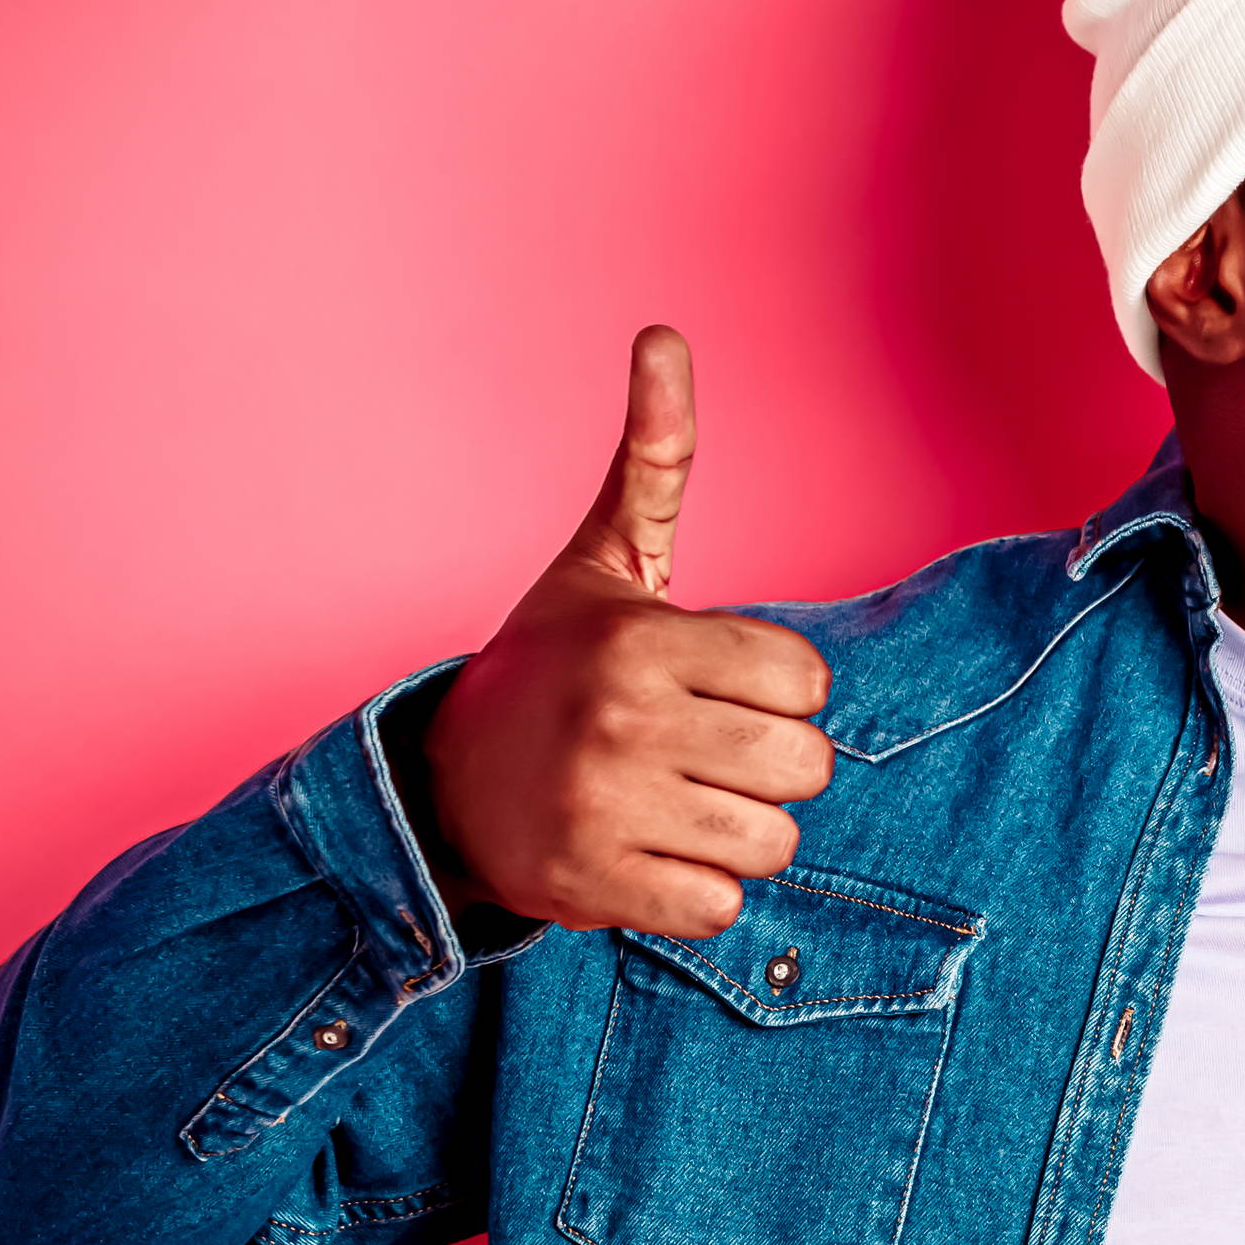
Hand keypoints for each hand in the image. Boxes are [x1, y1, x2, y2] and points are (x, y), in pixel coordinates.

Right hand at [419, 327, 833, 937]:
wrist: (439, 784)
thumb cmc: (549, 665)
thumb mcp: (603, 561)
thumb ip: (655, 457)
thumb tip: (662, 334)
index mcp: (642, 641)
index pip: (806, 680)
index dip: (776, 688)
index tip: (716, 687)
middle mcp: (622, 723)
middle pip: (805, 767)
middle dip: (769, 766)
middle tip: (699, 752)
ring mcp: (605, 811)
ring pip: (773, 843)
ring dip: (738, 834)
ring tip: (674, 803)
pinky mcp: (593, 891)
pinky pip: (720, 909)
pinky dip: (696, 893)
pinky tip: (646, 853)